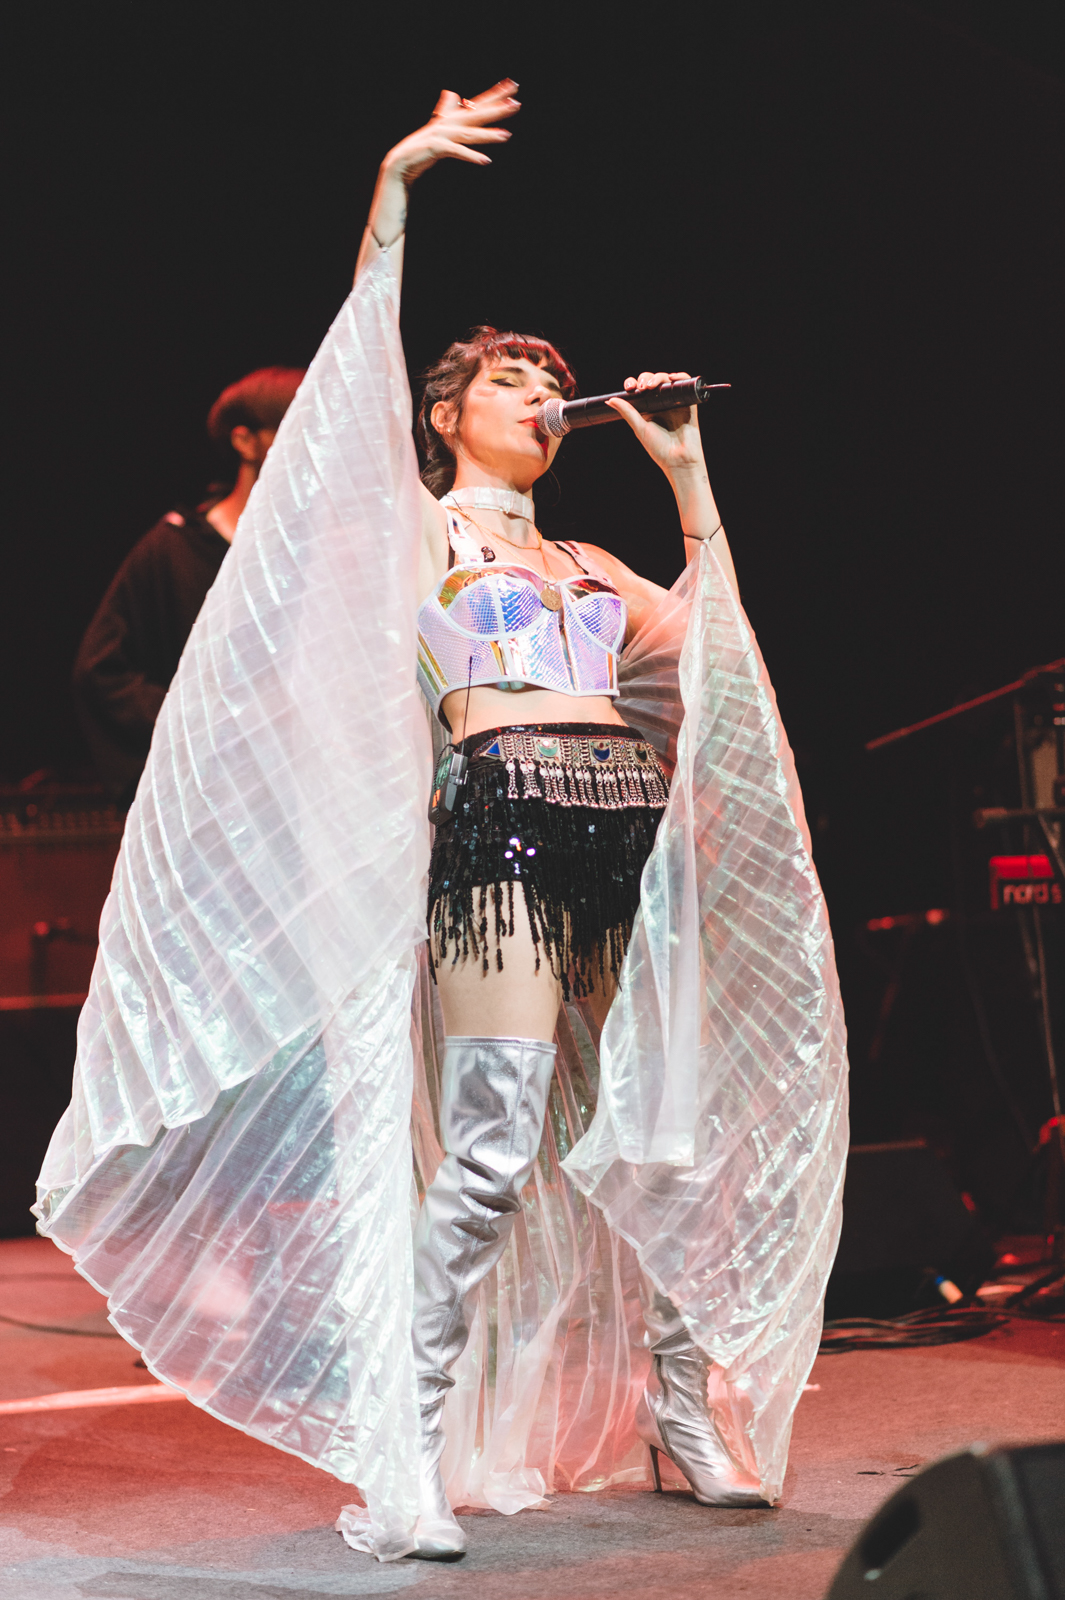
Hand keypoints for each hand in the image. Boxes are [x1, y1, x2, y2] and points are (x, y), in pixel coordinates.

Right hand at [384, 80, 520, 185]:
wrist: (401, 162)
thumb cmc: (421, 148)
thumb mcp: (437, 127)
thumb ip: (446, 109)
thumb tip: (451, 92)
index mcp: (452, 118)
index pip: (477, 103)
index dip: (495, 94)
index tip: (512, 85)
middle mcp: (448, 123)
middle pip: (476, 114)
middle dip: (497, 109)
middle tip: (516, 104)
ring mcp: (441, 135)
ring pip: (469, 133)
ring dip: (487, 135)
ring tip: (506, 136)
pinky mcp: (436, 148)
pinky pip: (457, 151)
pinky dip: (471, 156)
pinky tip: (485, 160)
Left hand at [606, 371, 705, 477]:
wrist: (679, 460)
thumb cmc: (659, 448)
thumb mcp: (640, 428)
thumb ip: (627, 412)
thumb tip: (610, 400)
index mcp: (648, 409)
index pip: (640, 389)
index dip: (634, 383)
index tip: (630, 387)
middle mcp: (661, 404)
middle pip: (653, 381)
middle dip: (646, 378)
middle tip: (643, 387)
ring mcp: (675, 402)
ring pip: (667, 380)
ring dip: (660, 377)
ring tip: (652, 385)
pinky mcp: (689, 403)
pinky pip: (686, 384)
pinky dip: (681, 377)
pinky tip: (673, 378)